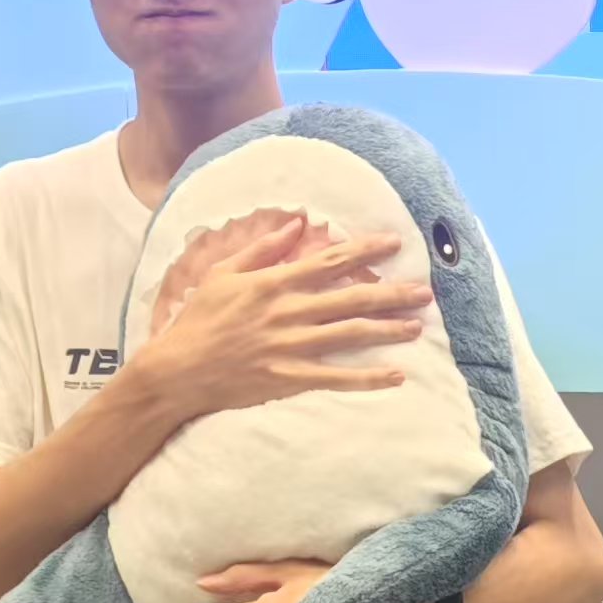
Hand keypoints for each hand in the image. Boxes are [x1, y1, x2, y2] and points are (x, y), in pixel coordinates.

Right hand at [137, 211, 427, 420]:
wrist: (176, 371)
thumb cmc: (198, 320)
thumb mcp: (224, 273)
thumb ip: (263, 248)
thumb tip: (296, 223)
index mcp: (274, 283)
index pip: (330, 261)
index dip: (366, 250)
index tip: (395, 244)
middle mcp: (288, 312)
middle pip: (350, 298)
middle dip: (392, 293)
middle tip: (425, 291)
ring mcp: (290, 347)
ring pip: (349, 335)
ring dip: (387, 330)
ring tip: (417, 326)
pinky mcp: (288, 379)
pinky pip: (336, 378)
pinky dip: (367, 378)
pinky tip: (395, 375)